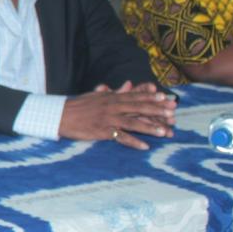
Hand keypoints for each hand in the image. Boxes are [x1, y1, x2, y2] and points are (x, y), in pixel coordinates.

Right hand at [60, 82, 177, 149]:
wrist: (59, 115)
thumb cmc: (78, 106)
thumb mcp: (97, 95)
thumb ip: (114, 91)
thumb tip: (128, 84)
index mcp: (112, 97)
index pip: (136, 96)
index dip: (152, 98)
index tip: (167, 99)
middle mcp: (112, 106)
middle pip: (139, 108)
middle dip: (157, 111)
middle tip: (173, 114)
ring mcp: (107, 119)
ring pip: (133, 122)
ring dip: (150, 127)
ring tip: (166, 132)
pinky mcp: (101, 131)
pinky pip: (120, 137)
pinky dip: (133, 142)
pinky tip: (145, 146)